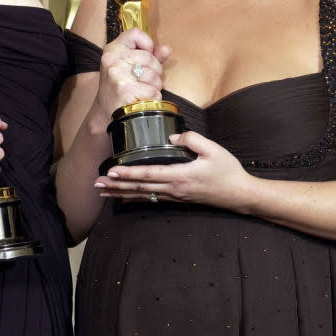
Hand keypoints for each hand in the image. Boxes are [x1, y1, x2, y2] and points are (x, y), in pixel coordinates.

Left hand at [94, 130, 253, 210]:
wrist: (239, 194)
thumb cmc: (227, 171)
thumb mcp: (213, 150)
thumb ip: (192, 139)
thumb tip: (173, 136)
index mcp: (180, 176)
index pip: (148, 174)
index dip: (128, 173)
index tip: (111, 171)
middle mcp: (174, 189)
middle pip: (139, 188)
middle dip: (116, 186)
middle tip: (96, 184)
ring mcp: (175, 196)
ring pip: (142, 195)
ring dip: (121, 193)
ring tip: (103, 192)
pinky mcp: (178, 199)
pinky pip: (151, 199)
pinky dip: (135, 198)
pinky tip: (124, 198)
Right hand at [95, 28, 169, 119]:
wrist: (106, 111)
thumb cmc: (120, 85)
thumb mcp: (129, 65)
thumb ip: (150, 55)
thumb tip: (166, 49)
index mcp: (112, 49)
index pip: (135, 33)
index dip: (147, 44)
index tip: (146, 55)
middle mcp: (112, 60)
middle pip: (149, 57)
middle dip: (155, 70)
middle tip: (147, 79)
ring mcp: (117, 76)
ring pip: (153, 76)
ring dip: (155, 86)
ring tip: (144, 90)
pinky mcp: (125, 91)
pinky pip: (152, 91)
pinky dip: (153, 97)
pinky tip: (143, 99)